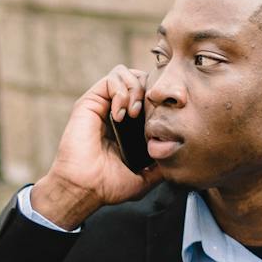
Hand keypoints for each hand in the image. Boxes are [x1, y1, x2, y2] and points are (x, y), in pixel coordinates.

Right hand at [32, 66, 161, 228]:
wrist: (85, 187)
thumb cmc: (108, 185)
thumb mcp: (143, 178)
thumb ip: (160, 167)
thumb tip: (177, 158)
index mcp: (127, 125)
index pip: (147, 96)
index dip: (157, 99)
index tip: (162, 116)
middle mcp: (114, 110)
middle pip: (138, 78)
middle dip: (148, 89)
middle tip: (147, 112)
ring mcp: (102, 105)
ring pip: (125, 73)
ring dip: (135, 89)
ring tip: (133, 112)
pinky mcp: (90, 101)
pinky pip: (111, 78)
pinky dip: (122, 91)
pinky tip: (121, 114)